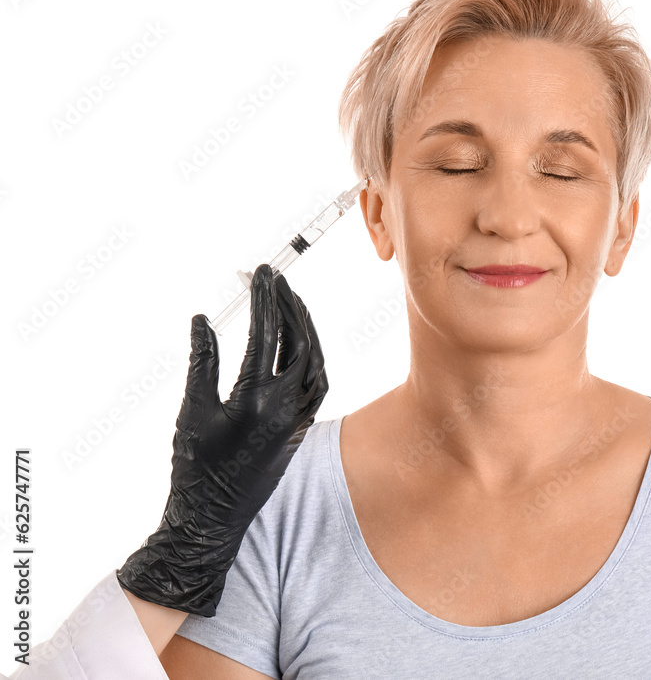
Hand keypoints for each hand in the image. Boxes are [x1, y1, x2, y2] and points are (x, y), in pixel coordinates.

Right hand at [117, 264, 327, 616]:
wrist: (213, 518)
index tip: (259, 273)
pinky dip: (311, 355)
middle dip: (287, 304)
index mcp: (256, 398)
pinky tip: (299, 340)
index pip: (267, 333)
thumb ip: (202, 361)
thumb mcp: (192, 409)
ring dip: (304, 327)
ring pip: (315, 359)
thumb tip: (203, 319)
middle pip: (297, 340)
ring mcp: (300, 418)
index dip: (264, 298)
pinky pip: (318, 382)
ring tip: (287, 301)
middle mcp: (287, 406)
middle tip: (273, 279)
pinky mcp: (304, 428)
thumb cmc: (195, 466)